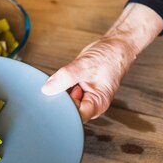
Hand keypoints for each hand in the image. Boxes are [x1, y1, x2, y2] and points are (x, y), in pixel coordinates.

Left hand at [41, 3, 162, 120]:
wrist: (115, 47)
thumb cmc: (109, 57)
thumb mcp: (84, 66)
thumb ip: (64, 78)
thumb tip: (47, 89)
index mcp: (97, 104)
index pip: (74, 115)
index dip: (63, 106)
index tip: (56, 95)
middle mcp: (92, 104)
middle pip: (68, 110)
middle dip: (61, 98)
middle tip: (63, 83)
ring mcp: (85, 98)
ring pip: (65, 101)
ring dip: (61, 90)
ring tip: (69, 78)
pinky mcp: (80, 91)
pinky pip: (66, 92)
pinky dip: (63, 85)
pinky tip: (68, 77)